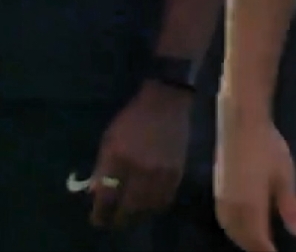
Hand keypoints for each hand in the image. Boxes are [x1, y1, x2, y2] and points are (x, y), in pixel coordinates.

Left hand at [88, 80, 192, 229]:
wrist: (166, 101)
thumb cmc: (133, 118)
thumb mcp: (110, 138)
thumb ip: (102, 166)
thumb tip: (96, 193)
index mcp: (118, 157)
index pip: (106, 197)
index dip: (100, 213)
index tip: (98, 217)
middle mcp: (139, 168)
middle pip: (127, 208)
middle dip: (117, 218)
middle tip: (113, 218)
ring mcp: (160, 171)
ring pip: (146, 208)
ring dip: (136, 214)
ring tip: (131, 213)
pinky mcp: (176, 171)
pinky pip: (165, 200)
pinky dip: (155, 206)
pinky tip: (149, 203)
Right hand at [214, 105, 295, 251]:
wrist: (240, 123)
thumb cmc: (267, 147)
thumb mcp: (285, 176)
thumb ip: (291, 208)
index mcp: (250, 210)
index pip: (259, 244)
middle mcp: (232, 211)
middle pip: (244, 241)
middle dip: (257, 248)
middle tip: (272, 249)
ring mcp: (222, 202)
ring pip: (232, 232)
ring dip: (245, 240)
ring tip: (260, 242)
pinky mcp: (217, 192)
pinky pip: (226, 222)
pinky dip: (236, 230)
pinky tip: (244, 226)